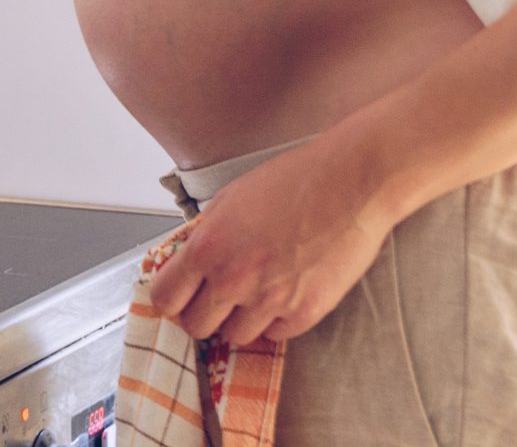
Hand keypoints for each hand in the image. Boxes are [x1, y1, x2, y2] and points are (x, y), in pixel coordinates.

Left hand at [145, 134, 396, 347]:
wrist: (351, 183)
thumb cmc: (295, 180)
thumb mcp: (232, 197)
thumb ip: (208, 233)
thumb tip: (191, 259)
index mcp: (209, 246)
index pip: (165, 298)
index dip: (171, 298)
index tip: (179, 295)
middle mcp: (234, 279)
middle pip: (196, 327)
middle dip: (202, 313)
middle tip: (216, 299)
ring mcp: (271, 300)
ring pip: (236, 337)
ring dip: (240, 319)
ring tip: (255, 292)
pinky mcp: (305, 313)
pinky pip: (276, 335)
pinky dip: (276, 321)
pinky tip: (284, 294)